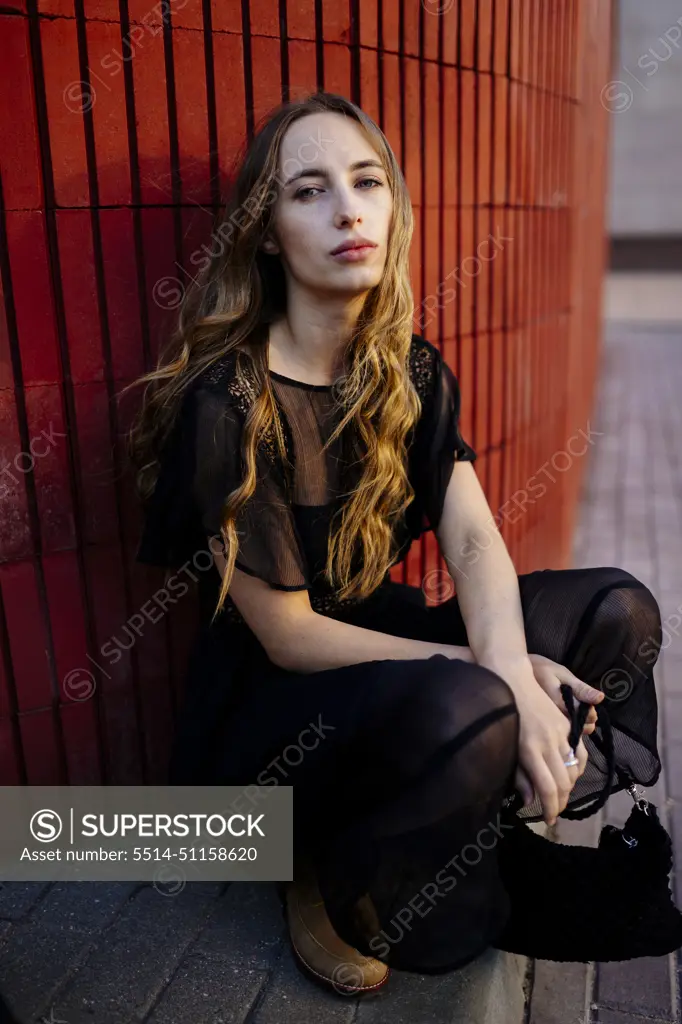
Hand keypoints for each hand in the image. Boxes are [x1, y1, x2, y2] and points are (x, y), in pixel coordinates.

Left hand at [485, 657, 589, 825]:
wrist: (512, 681)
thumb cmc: (501, 715)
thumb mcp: (505, 747)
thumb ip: (519, 775)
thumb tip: (531, 800)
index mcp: (530, 750)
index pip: (547, 788)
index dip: (550, 808)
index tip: (548, 819)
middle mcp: (549, 743)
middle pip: (564, 782)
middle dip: (561, 802)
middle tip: (554, 812)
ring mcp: (560, 733)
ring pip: (574, 769)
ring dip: (569, 787)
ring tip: (560, 796)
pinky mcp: (566, 725)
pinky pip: (579, 752)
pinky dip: (577, 768)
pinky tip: (570, 775)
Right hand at [527, 653, 603, 735]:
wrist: (517, 673)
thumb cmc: (542, 670)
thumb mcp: (562, 674)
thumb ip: (581, 688)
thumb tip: (600, 698)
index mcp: (559, 703)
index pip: (583, 717)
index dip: (591, 713)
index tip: (590, 705)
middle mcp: (553, 717)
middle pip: (578, 729)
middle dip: (585, 721)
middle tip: (582, 708)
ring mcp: (548, 723)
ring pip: (569, 733)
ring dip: (576, 726)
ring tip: (573, 712)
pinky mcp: (544, 725)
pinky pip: (560, 732)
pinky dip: (567, 727)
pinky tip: (565, 717)